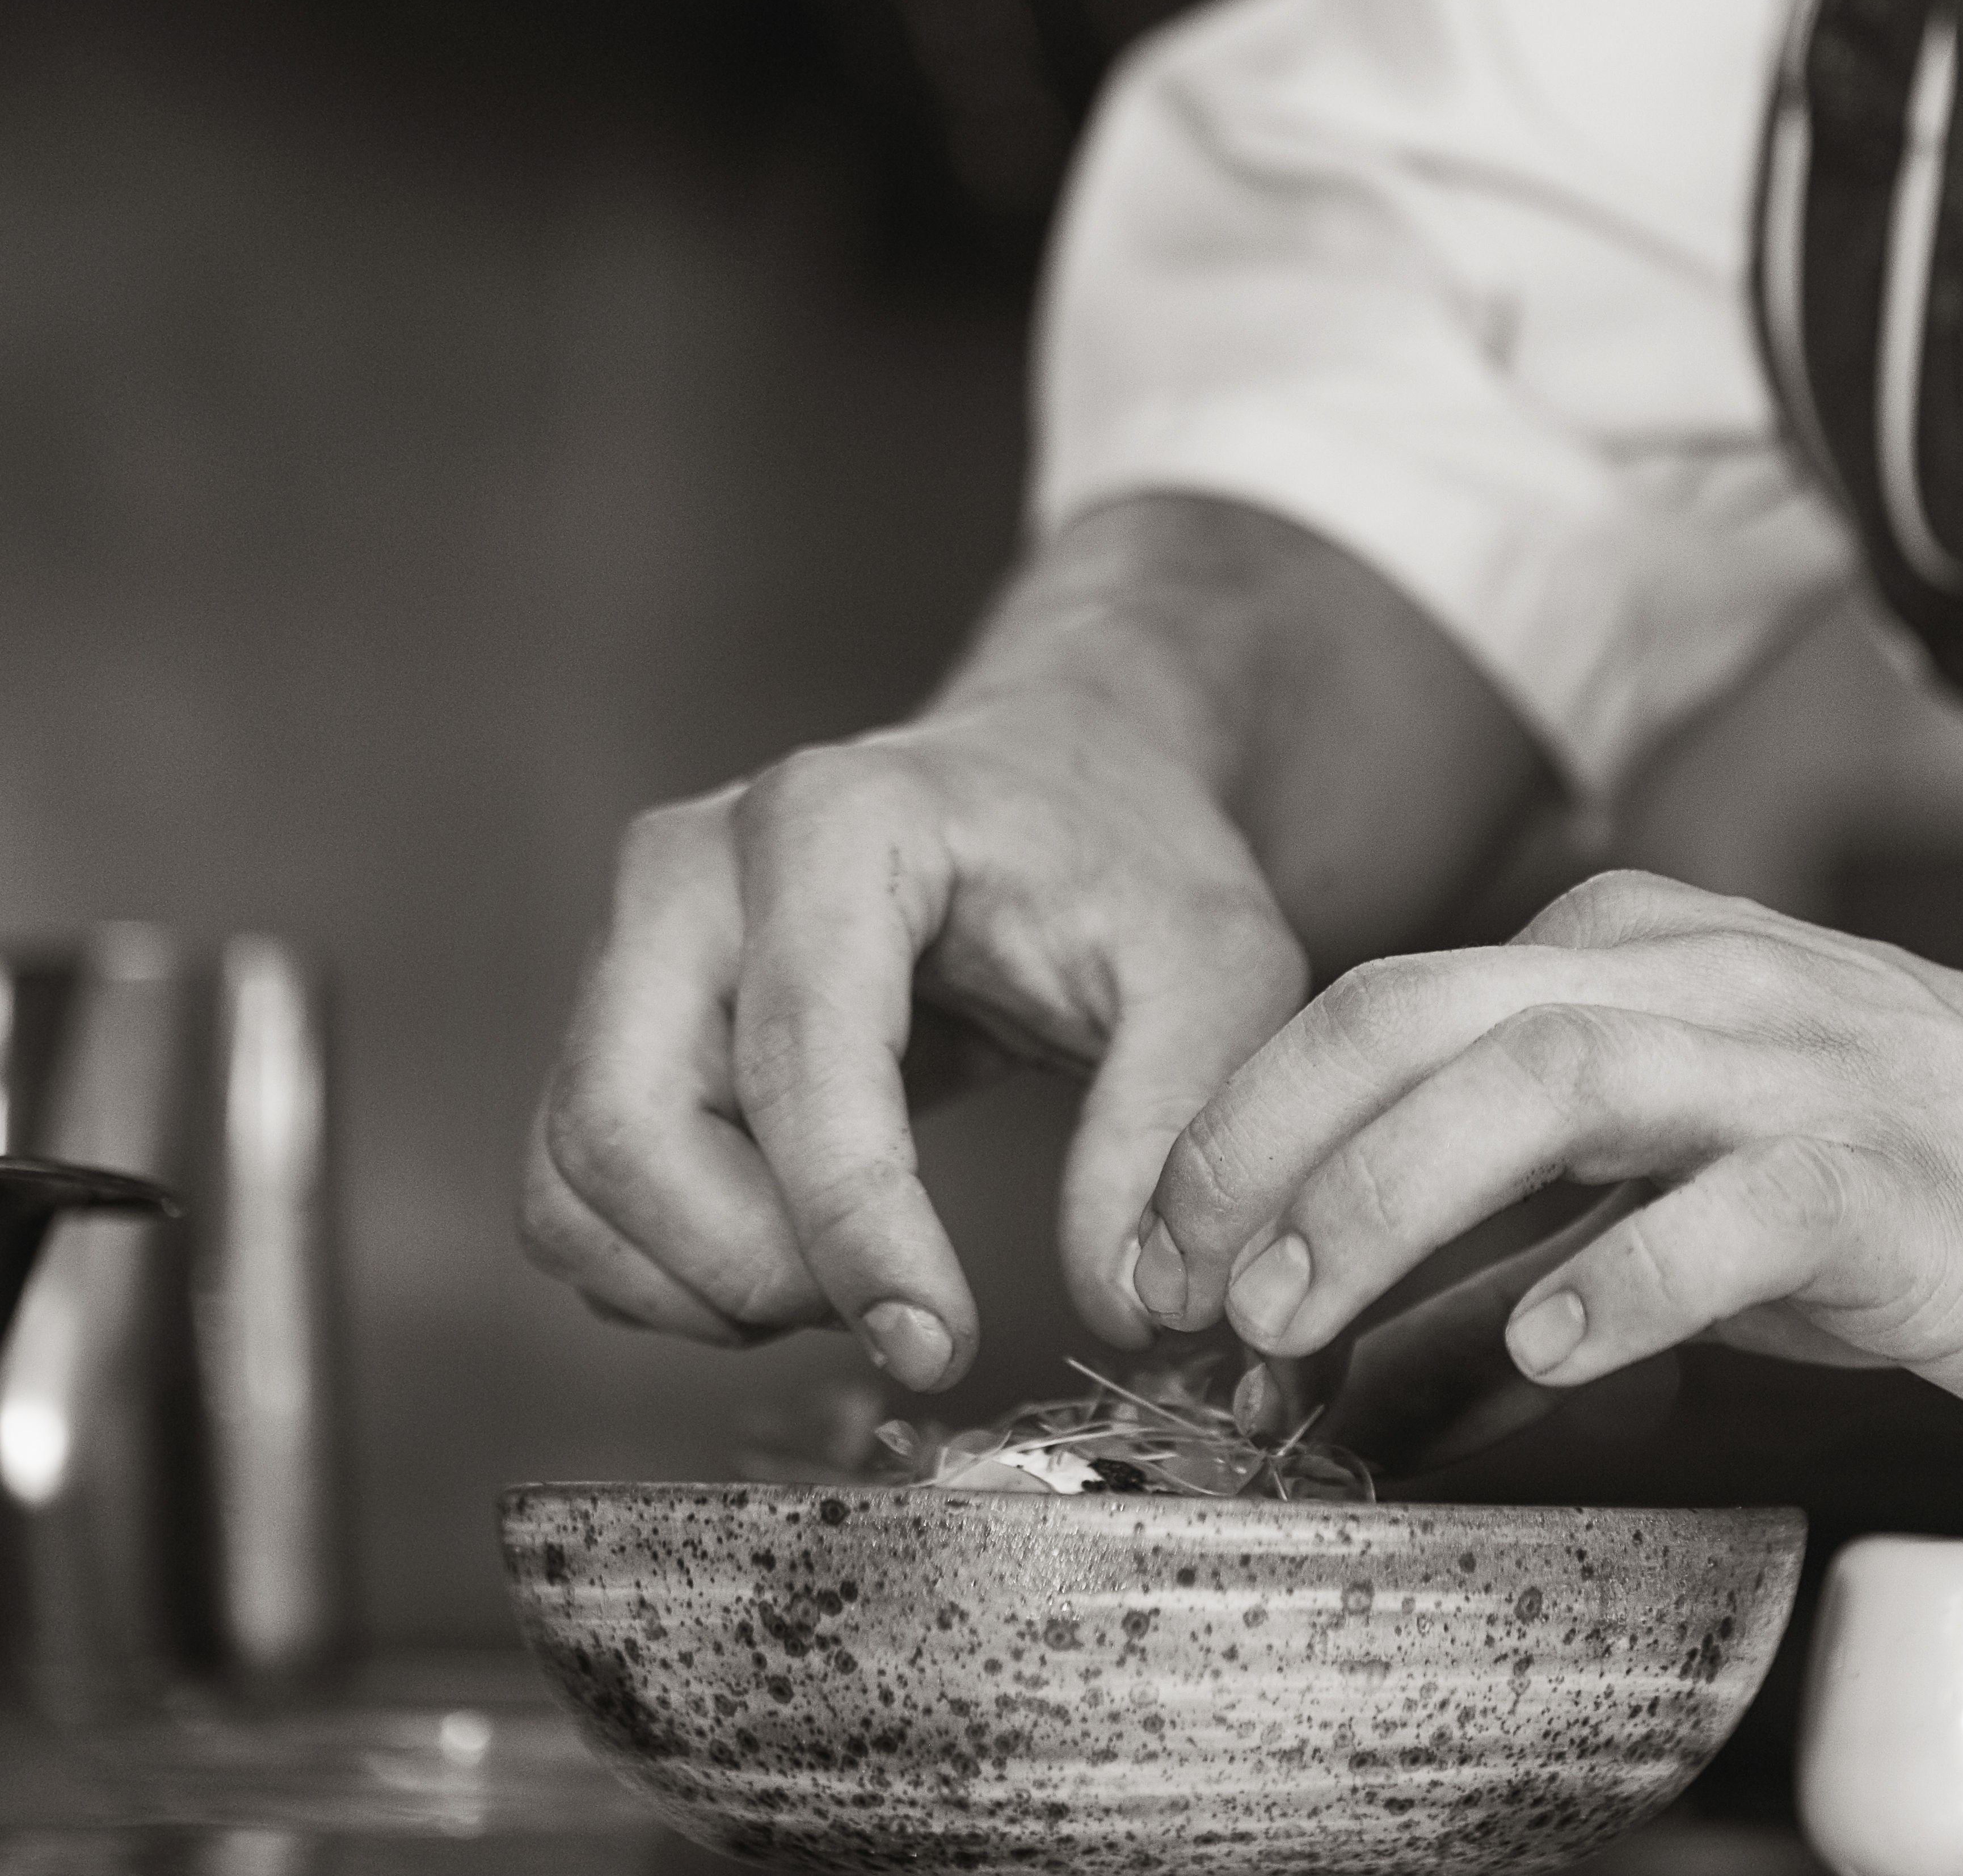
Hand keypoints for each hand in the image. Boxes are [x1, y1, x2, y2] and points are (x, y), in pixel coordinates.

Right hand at [517, 494, 1555, 1393]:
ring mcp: (631, 942)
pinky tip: (799, 1265)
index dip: (854, 1228)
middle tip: (902, 1313)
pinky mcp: (615, 1021)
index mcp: (835, 823)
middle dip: (755, 1268)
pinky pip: (574, 1192)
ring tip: (861, 1284)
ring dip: (704, 1284)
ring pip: (580, 1175)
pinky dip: (667, 1273)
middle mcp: (692, 868)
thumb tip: (1127, 1296)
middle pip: (629, 1125)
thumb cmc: (1127, 858)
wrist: (1056, 786)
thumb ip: (1176, 1120)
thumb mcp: (1217, 962)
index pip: (797, 1058)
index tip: (937, 1348)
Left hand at [1140, 871, 1962, 1431]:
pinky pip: (1741, 1204)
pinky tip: (1544, 1344)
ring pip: (1561, 1068)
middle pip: (1437, 1010)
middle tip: (1192, 1284)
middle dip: (1280, 1141)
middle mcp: (1712, 983)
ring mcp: (1809, 1068)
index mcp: (1646, 962)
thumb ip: (1529, 1253)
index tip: (1165, 1258)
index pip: (1393, 1005)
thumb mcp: (1697, 1197)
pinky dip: (1624, 1269)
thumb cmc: (1934, 1190)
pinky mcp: (1897, 1177)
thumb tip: (1356, 1367)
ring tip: (1305, 1310)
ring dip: (1400, 1188)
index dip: (1251, 1127)